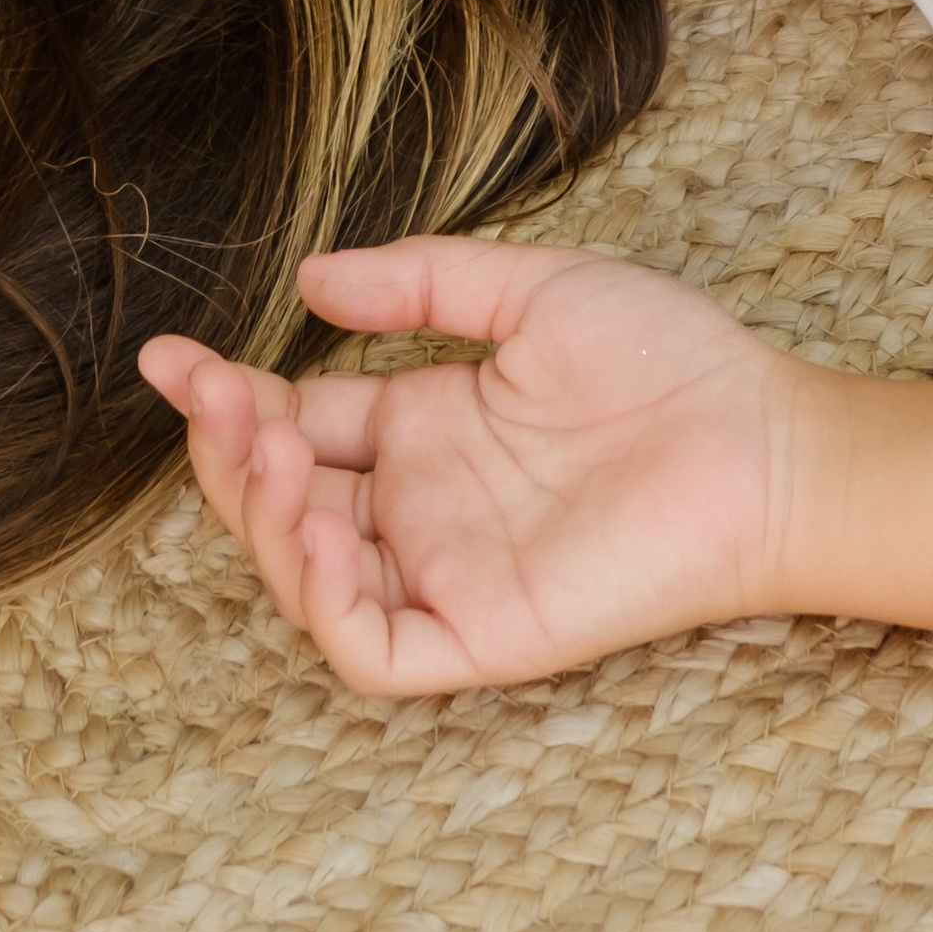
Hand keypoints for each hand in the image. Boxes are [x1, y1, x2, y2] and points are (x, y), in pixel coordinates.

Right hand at [138, 239, 816, 696]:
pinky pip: (377, 648)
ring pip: (310, 579)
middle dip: (228, 453)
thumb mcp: (531, 291)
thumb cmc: (671, 362)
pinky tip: (324, 529)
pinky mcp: (485, 632)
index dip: (225, 397)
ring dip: (263, 522)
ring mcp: (450, 573)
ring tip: (264, 450)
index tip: (166, 356)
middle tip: (214, 396)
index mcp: (427, 429)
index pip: (297, 422)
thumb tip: (310, 283)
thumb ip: (421, 287)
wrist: (766, 442)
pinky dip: (328, 604)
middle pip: (283, 501)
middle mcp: (424, 507)